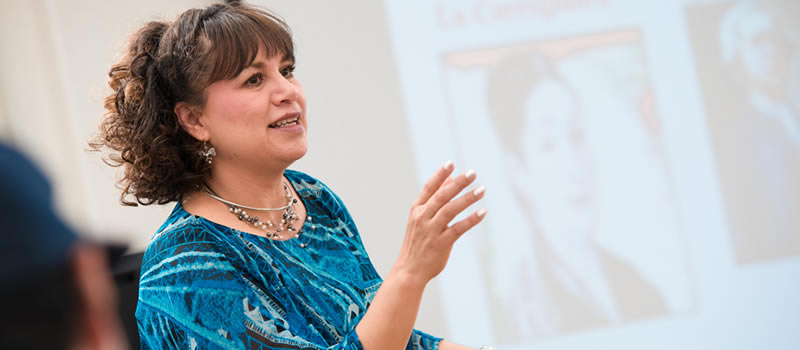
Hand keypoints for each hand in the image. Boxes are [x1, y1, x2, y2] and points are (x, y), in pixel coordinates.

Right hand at [391, 160, 486, 285]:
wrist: (410, 270)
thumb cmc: (418, 242)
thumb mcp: (421, 218)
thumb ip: (434, 199)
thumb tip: (449, 179)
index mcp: (417, 209)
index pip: (429, 188)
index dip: (440, 175)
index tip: (451, 163)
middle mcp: (423, 217)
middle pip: (442, 195)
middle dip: (458, 183)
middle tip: (473, 173)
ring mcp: (431, 230)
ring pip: (451, 209)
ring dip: (467, 198)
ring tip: (482, 190)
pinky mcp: (441, 243)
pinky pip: (458, 228)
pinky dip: (471, 219)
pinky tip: (482, 212)